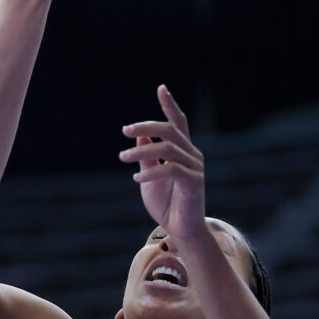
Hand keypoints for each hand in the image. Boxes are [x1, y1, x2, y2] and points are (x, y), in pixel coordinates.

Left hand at [120, 85, 206, 240]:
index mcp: (182, 151)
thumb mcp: (149, 176)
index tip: (161, 88)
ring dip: (141, 151)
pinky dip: (151, 172)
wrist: (180, 230)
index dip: (170, 105)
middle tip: (124, 130)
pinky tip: (136, 178)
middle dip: (146, 125)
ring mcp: (195, 167)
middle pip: (170, 130)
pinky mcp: (194, 182)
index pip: (178, 123)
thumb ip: (146, 156)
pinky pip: (171, 169)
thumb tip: (139, 134)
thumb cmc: (166, 203)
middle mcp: (192, 154)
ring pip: (167, 148)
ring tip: (122, 157)